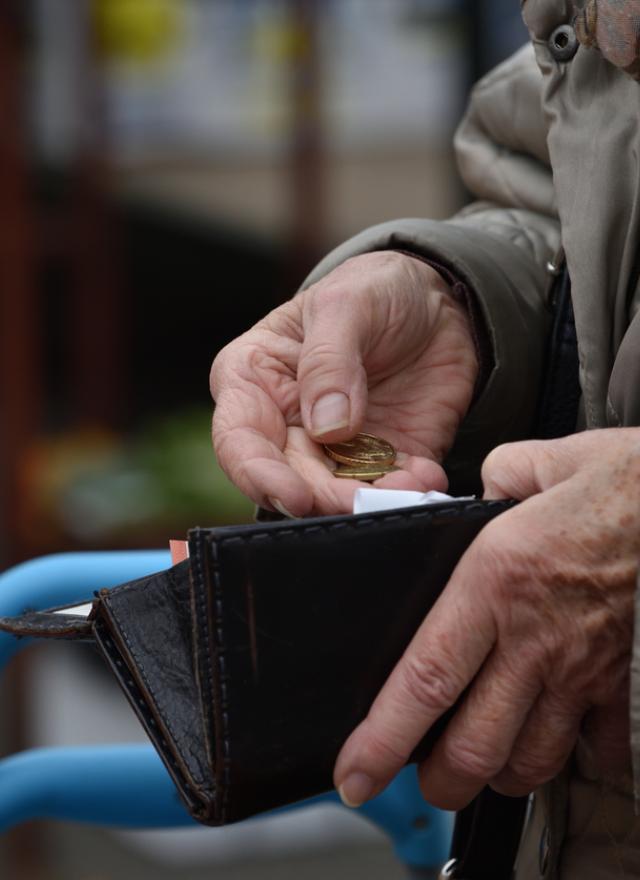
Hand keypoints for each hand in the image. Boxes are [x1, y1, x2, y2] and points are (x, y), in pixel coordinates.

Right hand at [211, 252, 477, 515]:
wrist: (437, 302)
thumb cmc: (373, 290)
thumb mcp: (346, 304)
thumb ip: (328, 360)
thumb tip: (327, 427)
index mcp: (255, 380)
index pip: (239, 439)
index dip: (259, 474)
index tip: (295, 496)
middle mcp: (287, 423)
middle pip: (290, 478)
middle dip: (325, 497)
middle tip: (362, 501)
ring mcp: (336, 448)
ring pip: (338, 493)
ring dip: (370, 501)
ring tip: (409, 486)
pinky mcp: (383, 461)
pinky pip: (390, 489)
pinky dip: (408, 492)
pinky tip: (427, 476)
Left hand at [334, 429, 639, 809]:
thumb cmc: (623, 480)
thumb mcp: (535, 463)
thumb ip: (492, 484)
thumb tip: (482, 496)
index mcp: (494, 583)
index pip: (425, 679)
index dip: (382, 740)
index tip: (354, 775)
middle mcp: (534, 639)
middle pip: (473, 746)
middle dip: (437, 782)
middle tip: (422, 782)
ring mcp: (584, 670)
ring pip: (531, 760)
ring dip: (497, 775)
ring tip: (481, 764)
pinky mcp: (626, 682)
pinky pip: (596, 747)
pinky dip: (572, 756)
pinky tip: (557, 740)